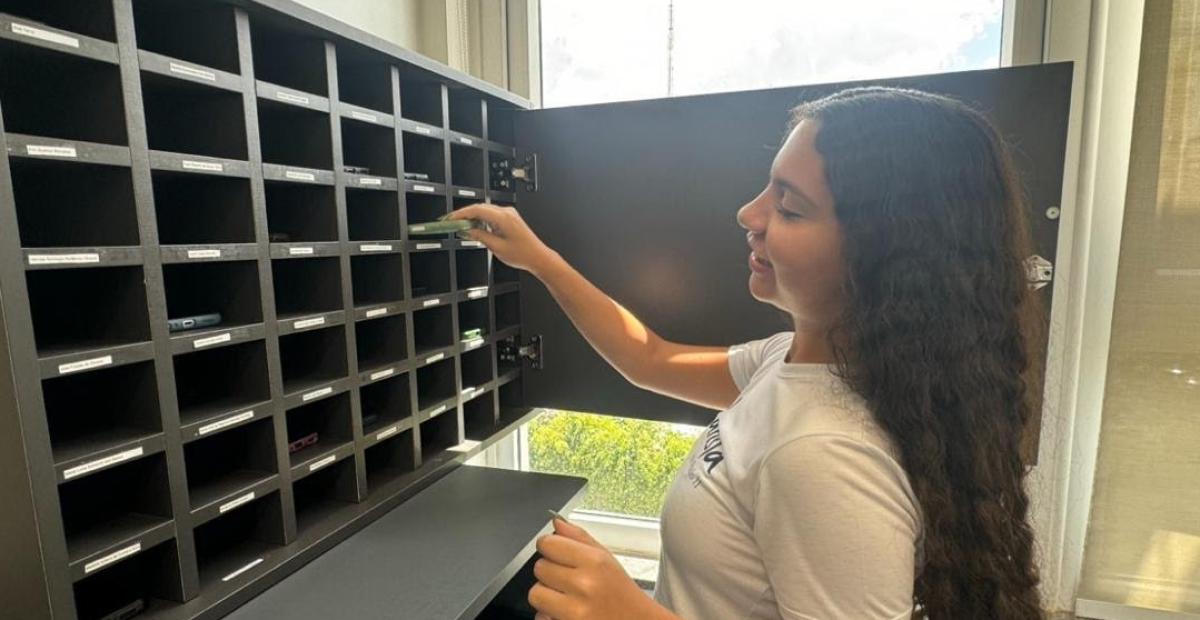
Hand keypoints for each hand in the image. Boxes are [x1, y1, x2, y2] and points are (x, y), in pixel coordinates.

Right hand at [447, 204, 559, 276]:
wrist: (538, 257)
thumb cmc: (522, 254)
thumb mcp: (496, 247)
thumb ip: (479, 236)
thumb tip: (466, 231)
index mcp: (504, 217)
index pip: (476, 210)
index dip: (460, 214)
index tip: (450, 219)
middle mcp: (507, 212)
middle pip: (480, 208)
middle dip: (464, 215)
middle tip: (451, 223)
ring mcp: (509, 214)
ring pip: (485, 211)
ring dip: (472, 218)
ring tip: (460, 227)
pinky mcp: (510, 218)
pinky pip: (491, 215)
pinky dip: (481, 220)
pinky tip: (475, 227)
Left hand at [529, 516, 666, 619]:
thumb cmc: (621, 593)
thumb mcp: (607, 559)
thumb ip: (579, 538)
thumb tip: (556, 521)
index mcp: (595, 562)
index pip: (548, 544)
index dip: (549, 547)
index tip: (555, 553)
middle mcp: (584, 585)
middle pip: (539, 568)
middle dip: (550, 573)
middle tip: (567, 579)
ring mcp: (575, 611)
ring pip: (535, 594)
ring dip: (546, 596)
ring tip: (565, 597)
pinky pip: (540, 617)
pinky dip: (549, 616)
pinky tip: (567, 613)